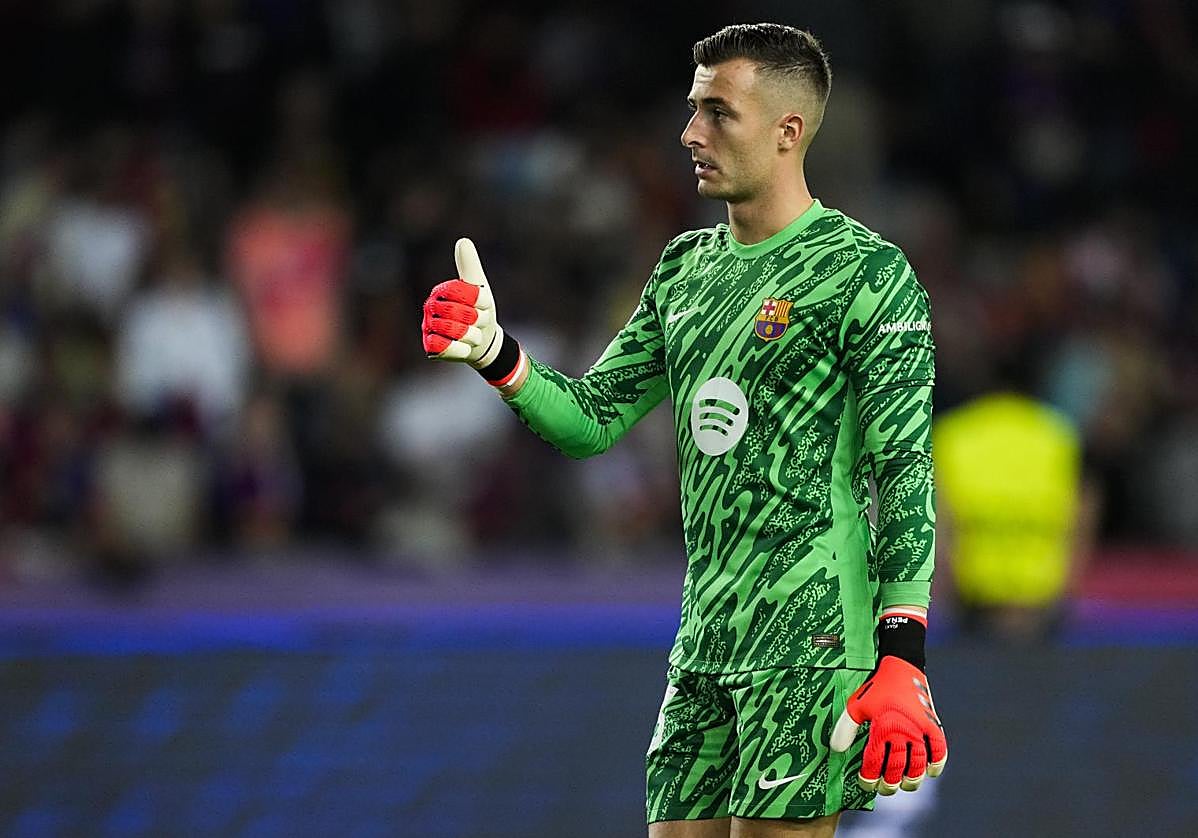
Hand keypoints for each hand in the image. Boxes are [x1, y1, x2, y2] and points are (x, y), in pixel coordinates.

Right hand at [422, 238, 503, 368]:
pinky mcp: (431, 348)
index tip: (484, 304)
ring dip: (473, 335)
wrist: (483, 341)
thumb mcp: (479, 286)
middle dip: (477, 319)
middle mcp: (430, 309)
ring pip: (456, 332)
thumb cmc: (479, 310)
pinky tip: (465, 347)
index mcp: (440, 292)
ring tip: (473, 334)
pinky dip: (463, 349)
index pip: (460, 292)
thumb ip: (470, 266)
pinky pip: (448, 348)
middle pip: (459, 313)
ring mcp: (429, 328)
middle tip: (478, 322)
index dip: (478, 301)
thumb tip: (463, 241)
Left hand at [829, 655, 947, 794]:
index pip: (874, 761)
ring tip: (906, 785)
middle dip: (889, 783)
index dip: (869, 777)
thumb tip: (836, 750)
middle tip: (885, 789)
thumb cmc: (876, 688)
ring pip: (918, 763)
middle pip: (896, 767)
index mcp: (882, 727)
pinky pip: (939, 749)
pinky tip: (931, 771)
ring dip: (912, 778)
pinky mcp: (932, 724)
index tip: (865, 784)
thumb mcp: (856, 705)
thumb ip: (845, 728)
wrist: (901, 666)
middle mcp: (902, 731)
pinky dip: (937, 762)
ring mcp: (919, 729)